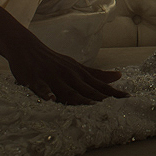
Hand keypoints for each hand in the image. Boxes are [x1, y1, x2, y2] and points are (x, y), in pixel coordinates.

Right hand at [4, 32, 127, 104]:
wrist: (27, 47)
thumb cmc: (54, 61)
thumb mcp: (77, 67)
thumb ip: (97, 74)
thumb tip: (119, 76)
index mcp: (79, 74)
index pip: (99, 85)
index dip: (113, 92)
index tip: (128, 99)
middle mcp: (69, 76)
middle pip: (87, 89)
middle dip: (102, 98)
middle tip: (115, 107)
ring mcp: (52, 77)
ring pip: (67, 90)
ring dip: (79, 98)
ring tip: (91, 105)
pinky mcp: (35, 79)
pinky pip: (42, 87)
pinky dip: (46, 93)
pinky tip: (51, 99)